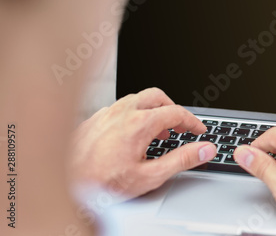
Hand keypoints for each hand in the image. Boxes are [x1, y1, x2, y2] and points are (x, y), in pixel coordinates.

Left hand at [70, 88, 216, 198]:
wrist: (63, 185)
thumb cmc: (101, 183)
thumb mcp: (150, 176)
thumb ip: (182, 160)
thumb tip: (204, 149)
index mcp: (139, 123)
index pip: (175, 112)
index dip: (192, 121)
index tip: (198, 130)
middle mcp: (121, 112)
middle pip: (156, 96)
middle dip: (172, 108)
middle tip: (179, 125)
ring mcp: (105, 114)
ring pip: (136, 99)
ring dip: (152, 110)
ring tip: (157, 131)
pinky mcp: (92, 120)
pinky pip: (117, 108)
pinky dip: (132, 115)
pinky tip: (130, 135)